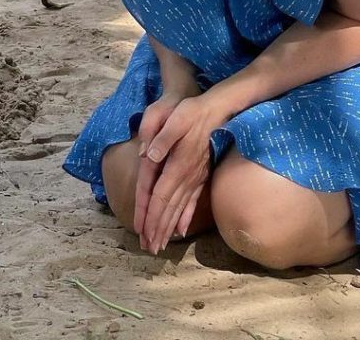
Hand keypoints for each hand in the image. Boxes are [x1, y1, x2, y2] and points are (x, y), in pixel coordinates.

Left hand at [132, 82, 199, 247]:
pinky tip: (182, 230)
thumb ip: (161, 137)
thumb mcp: (174, 118)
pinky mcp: (201, 176)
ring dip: (169, 228)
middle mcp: (186, 176)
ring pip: (180, 209)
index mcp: (176, 164)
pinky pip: (192, 202)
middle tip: (149, 248)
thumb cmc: (191, 112)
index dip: (150, 215)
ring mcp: (195, 178)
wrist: (218, 110)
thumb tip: (148, 155)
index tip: (142, 233)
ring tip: (161, 245)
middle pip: (169, 209)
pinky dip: (186, 217)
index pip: (159, 196)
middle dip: (158, 229)